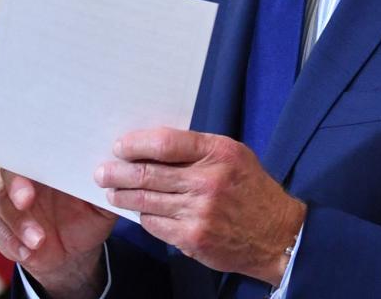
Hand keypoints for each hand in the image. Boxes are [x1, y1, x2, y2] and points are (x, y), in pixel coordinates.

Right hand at [0, 168, 115, 298]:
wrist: (72, 251)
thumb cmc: (88, 219)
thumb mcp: (102, 207)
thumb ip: (104, 191)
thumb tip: (109, 177)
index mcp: (48, 163)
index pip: (31, 152)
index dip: (29, 163)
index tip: (34, 186)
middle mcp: (22, 174)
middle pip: (6, 173)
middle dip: (14, 189)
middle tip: (26, 203)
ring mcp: (5, 195)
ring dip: (16, 223)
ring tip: (38, 242)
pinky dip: (9, 240)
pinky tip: (27, 252)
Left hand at [96, 129, 305, 285]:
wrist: (277, 234)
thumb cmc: (252, 189)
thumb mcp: (233, 156)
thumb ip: (197, 150)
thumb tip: (153, 145)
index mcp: (218, 153)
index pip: (166, 143)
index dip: (137, 144)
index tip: (120, 146)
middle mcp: (208, 181)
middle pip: (149, 173)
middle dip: (119, 172)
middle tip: (102, 171)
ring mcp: (199, 212)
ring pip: (147, 201)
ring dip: (124, 196)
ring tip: (112, 191)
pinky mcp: (193, 238)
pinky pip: (156, 225)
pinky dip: (144, 217)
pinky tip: (139, 211)